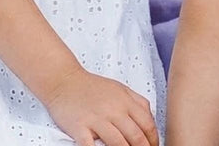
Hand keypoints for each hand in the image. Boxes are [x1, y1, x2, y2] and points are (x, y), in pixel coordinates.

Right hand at [44, 68, 158, 145]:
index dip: (154, 140)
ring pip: (118, 144)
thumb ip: (136, 101)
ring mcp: (96, 119)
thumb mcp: (119, 88)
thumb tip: (150, 119)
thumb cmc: (92, 87)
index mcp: (125, 100)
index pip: (147, 124)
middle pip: (136, 136)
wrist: (64, 81)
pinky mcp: (80, 127)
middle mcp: (113, 109)